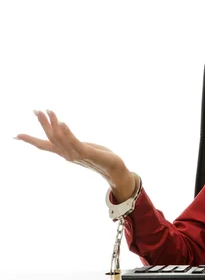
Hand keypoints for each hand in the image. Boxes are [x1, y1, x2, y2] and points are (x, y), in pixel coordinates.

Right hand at [15, 109, 135, 201]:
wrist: (113, 168)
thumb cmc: (99, 157)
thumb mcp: (82, 148)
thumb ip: (72, 142)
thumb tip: (64, 134)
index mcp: (65, 152)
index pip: (44, 146)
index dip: (30, 140)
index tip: (15, 135)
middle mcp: (67, 155)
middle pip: (50, 137)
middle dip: (43, 123)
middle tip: (35, 110)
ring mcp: (76, 155)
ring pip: (60, 138)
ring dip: (53, 123)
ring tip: (49, 110)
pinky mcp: (87, 153)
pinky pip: (74, 141)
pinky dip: (67, 132)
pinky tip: (62, 122)